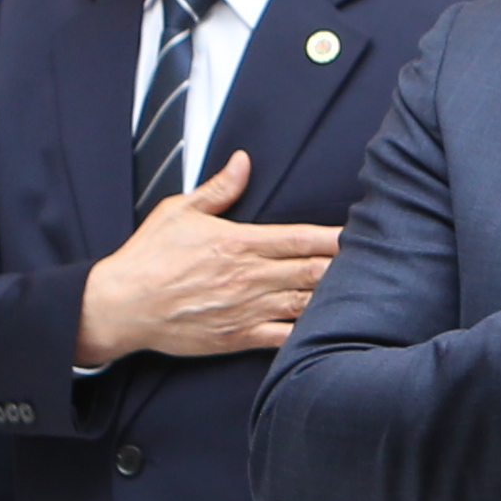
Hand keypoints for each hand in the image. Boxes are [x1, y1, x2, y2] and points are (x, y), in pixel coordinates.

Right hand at [75, 152, 344, 361]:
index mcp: (240, 242)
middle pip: (313, 271)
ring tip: (364, 295)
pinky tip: (330, 331)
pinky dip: (309, 334)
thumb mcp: (180, 211)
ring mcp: (247, 310)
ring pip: (305, 304)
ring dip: (334, 299)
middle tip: (378, 263)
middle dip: (346, 268)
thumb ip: (218, 189)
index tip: (361, 232)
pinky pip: (284, 338)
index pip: (302, 238)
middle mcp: (250, 277)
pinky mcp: (239, 338)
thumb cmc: (148, 257)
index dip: (337, 236)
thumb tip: (243, 162)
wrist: (122, 305)